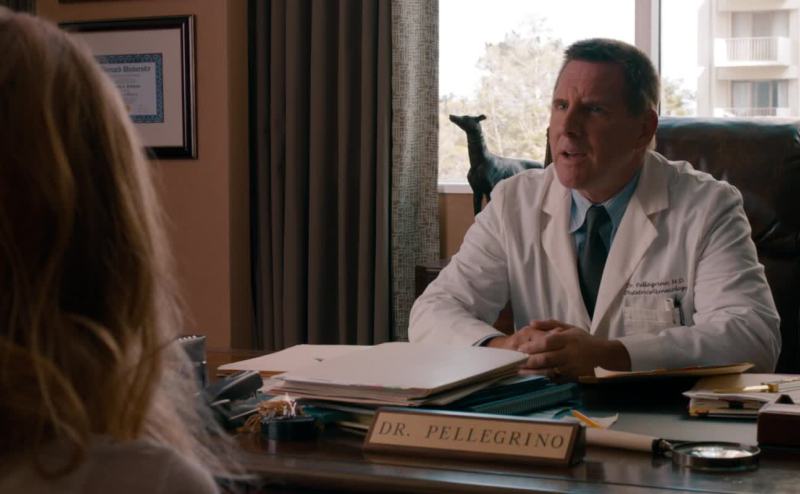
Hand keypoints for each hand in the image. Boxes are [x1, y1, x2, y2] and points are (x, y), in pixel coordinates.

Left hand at [510, 320, 630, 378]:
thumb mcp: (570, 327)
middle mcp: (570, 354)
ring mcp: (572, 367)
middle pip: (547, 358)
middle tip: (515, 361)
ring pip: (549, 371)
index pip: (548, 342)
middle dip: (529, 361)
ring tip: (519, 371)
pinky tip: (532, 378)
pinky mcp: (573, 378)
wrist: (604, 356)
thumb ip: (550, 324)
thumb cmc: (584, 340)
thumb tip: (531, 323)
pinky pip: (555, 379)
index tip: (520, 348)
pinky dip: (543, 379)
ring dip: (533, 372)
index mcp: (569, 339)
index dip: (533, 346)